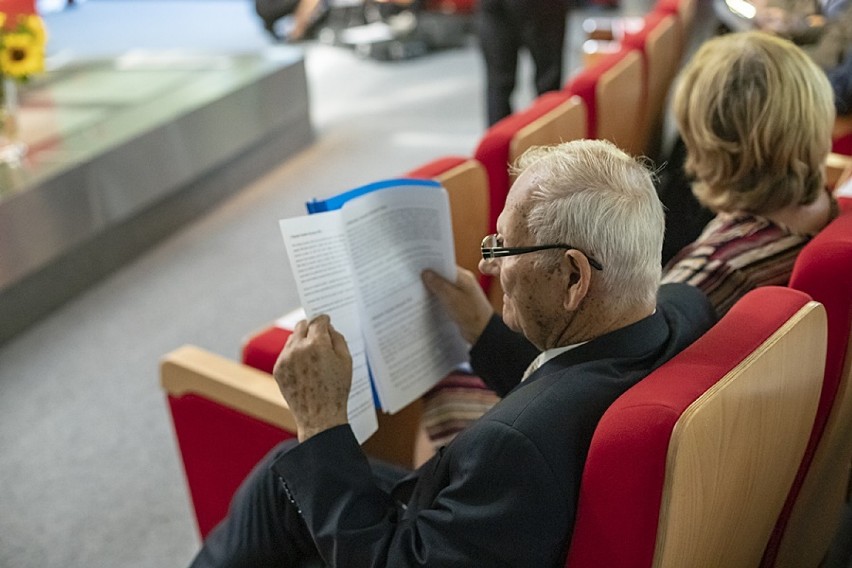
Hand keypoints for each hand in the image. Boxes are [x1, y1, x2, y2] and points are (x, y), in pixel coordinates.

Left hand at [273, 315, 352, 441]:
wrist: (319, 416)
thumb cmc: (337, 389)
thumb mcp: (346, 361)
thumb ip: (338, 339)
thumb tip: (328, 328)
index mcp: (317, 344)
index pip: (318, 321)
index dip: (324, 319)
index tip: (326, 319)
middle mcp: (298, 348)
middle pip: (302, 325)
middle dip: (311, 326)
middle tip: (318, 332)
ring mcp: (285, 359)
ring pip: (292, 338)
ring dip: (302, 340)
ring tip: (313, 352)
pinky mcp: (278, 369)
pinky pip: (286, 353)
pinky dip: (294, 354)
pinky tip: (305, 366)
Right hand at [422, 267, 493, 344]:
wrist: (482, 332)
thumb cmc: (471, 315)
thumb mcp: (452, 299)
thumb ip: (439, 285)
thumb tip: (426, 272)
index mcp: (463, 277)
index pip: (444, 264)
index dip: (431, 263)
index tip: (417, 263)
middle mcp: (461, 282)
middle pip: (442, 274)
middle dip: (428, 275)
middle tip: (412, 276)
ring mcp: (459, 291)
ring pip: (441, 285)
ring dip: (431, 287)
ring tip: (415, 287)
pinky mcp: (456, 301)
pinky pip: (443, 294)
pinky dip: (435, 295)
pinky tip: (426, 299)